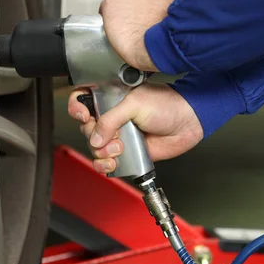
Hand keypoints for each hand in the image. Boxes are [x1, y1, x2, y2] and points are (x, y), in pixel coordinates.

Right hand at [68, 83, 202, 173]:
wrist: (186, 123)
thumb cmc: (166, 105)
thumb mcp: (135, 104)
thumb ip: (111, 119)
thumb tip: (95, 136)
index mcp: (109, 98)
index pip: (82, 101)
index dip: (77, 109)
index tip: (84, 116)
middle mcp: (111, 117)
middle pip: (85, 129)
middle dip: (93, 135)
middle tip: (113, 135)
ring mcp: (117, 135)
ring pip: (94, 148)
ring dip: (102, 152)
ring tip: (120, 148)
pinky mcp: (125, 152)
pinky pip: (105, 162)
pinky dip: (105, 165)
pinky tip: (114, 161)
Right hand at [100, 0, 177, 71]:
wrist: (159, 45)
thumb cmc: (138, 46)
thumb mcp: (114, 37)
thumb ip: (115, 22)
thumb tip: (122, 22)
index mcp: (112, 2)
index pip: (114, 4)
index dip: (121, 13)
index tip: (126, 20)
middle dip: (135, 4)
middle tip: (142, 20)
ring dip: (150, 0)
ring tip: (155, 17)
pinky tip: (165, 12)